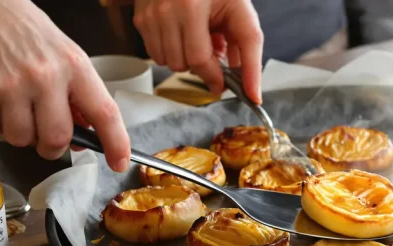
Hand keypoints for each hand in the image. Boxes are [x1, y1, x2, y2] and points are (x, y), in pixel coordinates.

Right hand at [0, 0, 130, 171]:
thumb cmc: (31, 35)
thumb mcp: (68, 58)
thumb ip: (80, 96)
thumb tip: (86, 134)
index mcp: (75, 67)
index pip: (105, 113)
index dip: (116, 143)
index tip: (119, 162)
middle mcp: (45, 76)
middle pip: (57, 138)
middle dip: (53, 146)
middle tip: (47, 136)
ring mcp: (11, 84)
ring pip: (22, 139)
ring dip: (21, 134)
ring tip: (19, 109)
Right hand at [133, 0, 263, 102]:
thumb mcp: (240, 13)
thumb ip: (247, 51)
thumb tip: (251, 90)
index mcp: (193, 5)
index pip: (200, 58)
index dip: (216, 78)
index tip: (226, 88)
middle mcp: (168, 9)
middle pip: (185, 64)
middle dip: (205, 67)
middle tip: (216, 51)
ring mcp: (151, 13)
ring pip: (169, 63)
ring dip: (187, 60)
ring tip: (200, 39)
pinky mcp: (141, 18)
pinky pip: (156, 54)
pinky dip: (172, 52)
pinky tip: (184, 35)